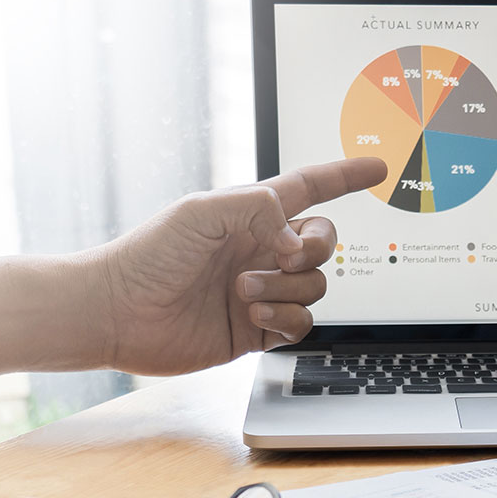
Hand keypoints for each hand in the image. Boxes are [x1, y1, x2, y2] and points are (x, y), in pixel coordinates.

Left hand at [90, 157, 386, 372]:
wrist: (118, 313)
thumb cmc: (149, 254)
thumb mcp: (204, 211)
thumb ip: (260, 209)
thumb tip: (296, 242)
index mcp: (251, 214)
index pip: (311, 188)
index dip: (346, 176)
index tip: (378, 167)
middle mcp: (261, 251)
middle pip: (323, 244)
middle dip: (313, 250)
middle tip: (279, 257)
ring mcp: (262, 291)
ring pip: (316, 287)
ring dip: (286, 289)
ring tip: (243, 292)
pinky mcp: (257, 331)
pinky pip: (301, 324)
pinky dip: (286, 319)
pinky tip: (252, 315)